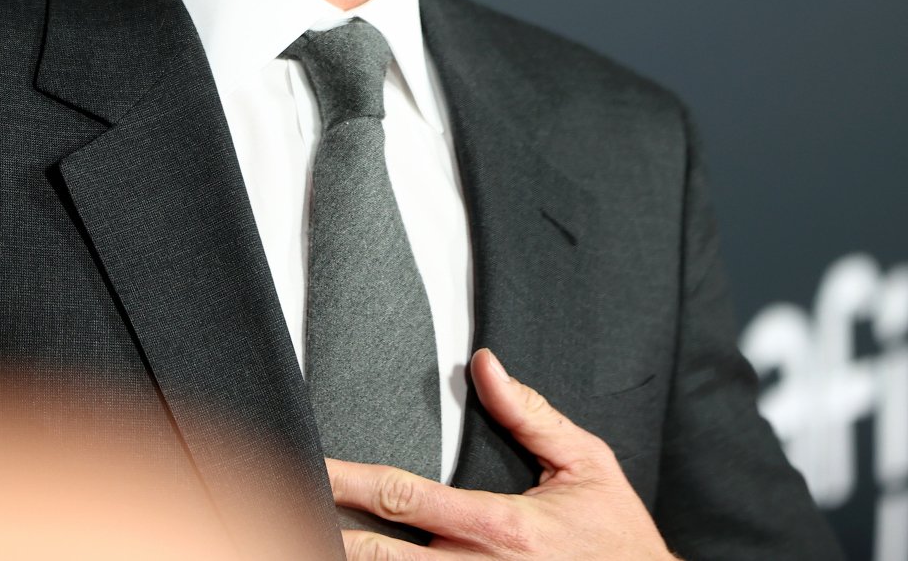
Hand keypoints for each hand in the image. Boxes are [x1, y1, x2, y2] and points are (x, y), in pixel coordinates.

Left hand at [325, 348, 673, 559]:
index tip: (311, 464)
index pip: (403, 496)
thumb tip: (485, 367)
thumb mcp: (587, 465)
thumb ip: (532, 415)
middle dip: (331, 531)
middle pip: (380, 555)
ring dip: (352, 560)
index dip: (348, 478)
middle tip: (289, 508)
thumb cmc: (619, 537)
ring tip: (305, 537)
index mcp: (501, 526)